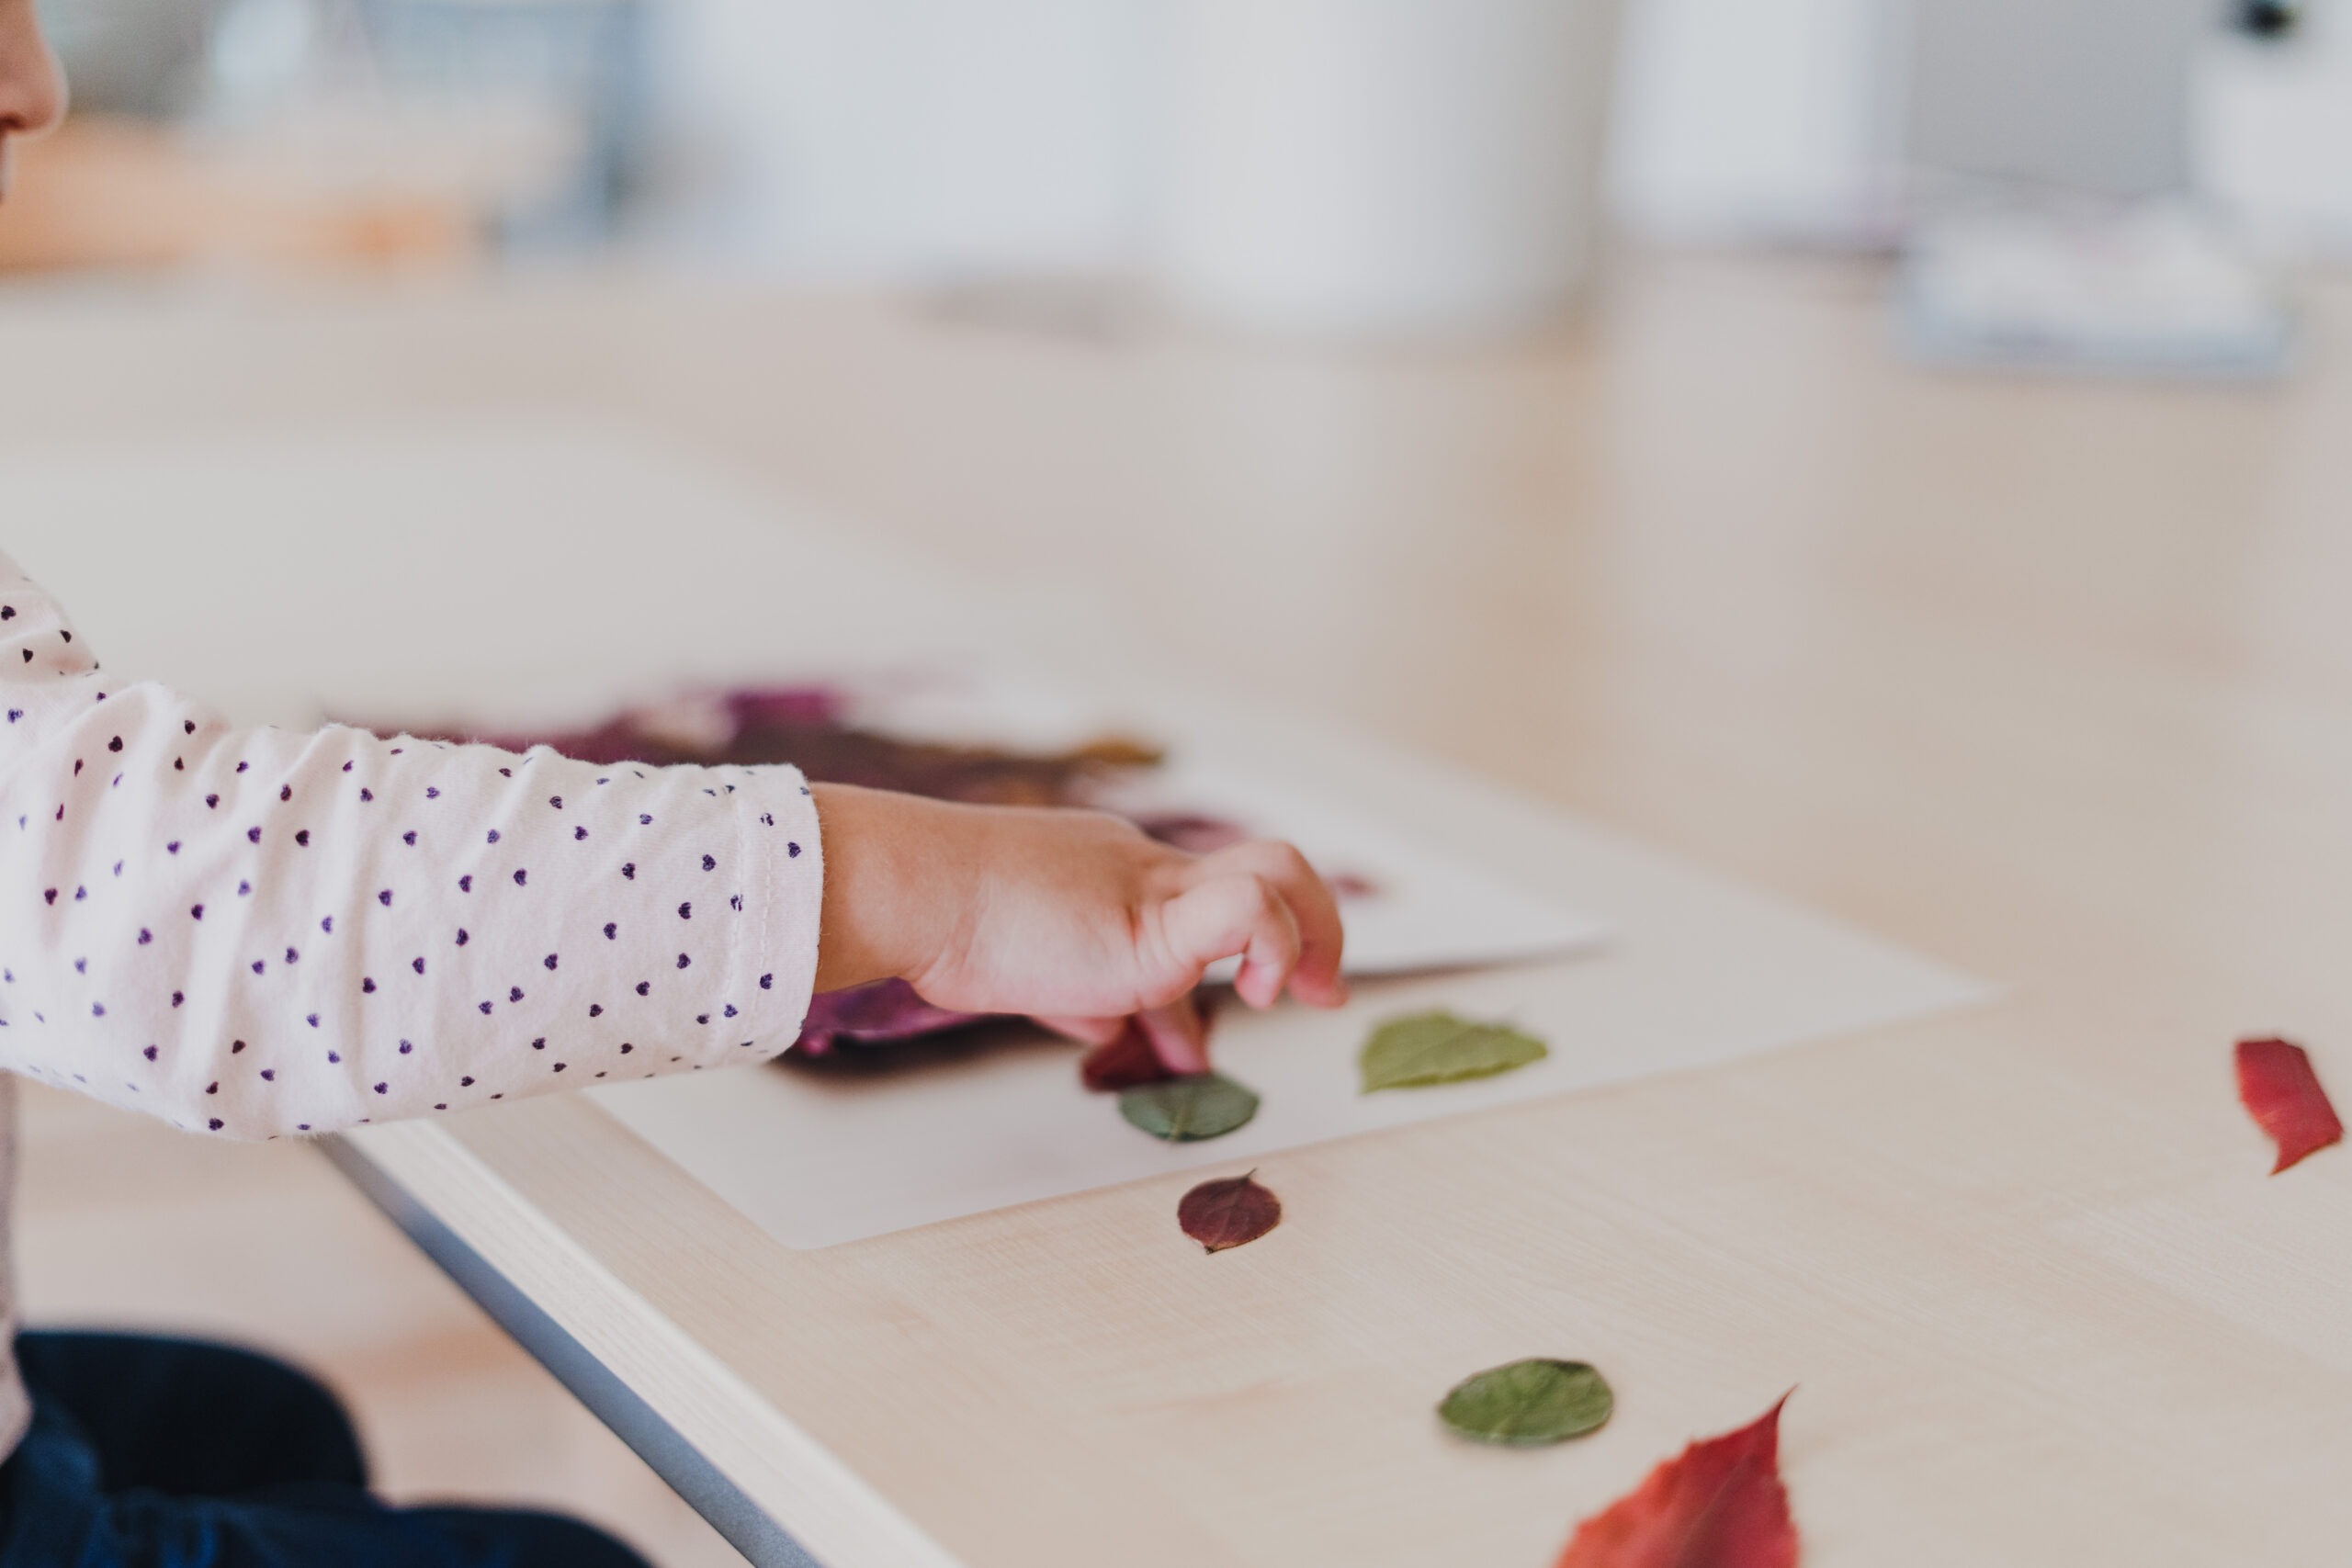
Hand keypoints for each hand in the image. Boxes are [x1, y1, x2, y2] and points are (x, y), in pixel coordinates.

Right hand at [810, 782, 1345, 1072]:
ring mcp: (1153, 887)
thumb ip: (1073, 993)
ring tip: (1307, 997)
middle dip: (1310, 927)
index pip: (1196, 904)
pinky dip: (1269, 949)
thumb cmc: (948, 924)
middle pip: (1263, 866)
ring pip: (1275, 872)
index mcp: (1114, 874)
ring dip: (1311, 939)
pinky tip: (1247, 997)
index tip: (1244, 1013)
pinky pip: (1248, 908)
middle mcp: (1143, 868)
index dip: (1238, 953)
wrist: (915, 889)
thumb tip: (1103, 1030)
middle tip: (1317, 991)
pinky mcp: (1154, 922)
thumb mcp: (1025, 965)